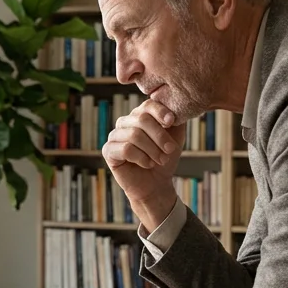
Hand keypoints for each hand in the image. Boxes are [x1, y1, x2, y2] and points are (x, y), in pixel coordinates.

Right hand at [102, 99, 184, 230]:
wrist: (156, 184)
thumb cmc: (164, 159)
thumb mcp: (176, 136)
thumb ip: (177, 119)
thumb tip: (179, 104)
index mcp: (139, 115)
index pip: (147, 105)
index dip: (160, 112)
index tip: (171, 122)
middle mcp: (125, 122)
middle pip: (141, 119)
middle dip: (159, 136)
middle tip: (169, 150)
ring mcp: (115, 136)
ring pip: (134, 135)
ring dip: (152, 150)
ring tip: (160, 160)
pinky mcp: (108, 151)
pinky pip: (126, 149)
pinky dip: (141, 158)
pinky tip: (147, 164)